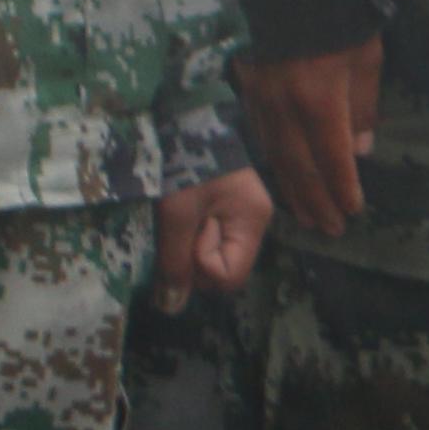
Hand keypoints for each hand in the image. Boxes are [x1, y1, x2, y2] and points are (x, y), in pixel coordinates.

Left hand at [154, 171, 269, 302]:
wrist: (187, 121)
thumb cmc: (186, 163)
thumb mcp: (175, 213)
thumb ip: (175, 261)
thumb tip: (172, 308)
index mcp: (253, 222)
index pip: (230, 276)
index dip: (201, 265)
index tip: (191, 232)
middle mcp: (255, 224)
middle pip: (223, 272)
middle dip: (194, 260)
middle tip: (181, 226)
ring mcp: (243, 219)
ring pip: (214, 259)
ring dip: (190, 249)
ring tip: (180, 218)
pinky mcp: (228, 212)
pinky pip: (211, 243)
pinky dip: (191, 239)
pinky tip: (184, 218)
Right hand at [238, 41, 377, 238]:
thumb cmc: (339, 16)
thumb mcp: (366, 57)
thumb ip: (363, 107)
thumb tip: (360, 151)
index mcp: (319, 99)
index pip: (331, 156)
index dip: (341, 187)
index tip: (352, 211)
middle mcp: (284, 107)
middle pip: (299, 166)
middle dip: (315, 200)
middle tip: (330, 229)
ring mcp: (259, 99)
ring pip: (275, 155)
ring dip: (292, 189)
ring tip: (307, 215)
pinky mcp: (245, 90)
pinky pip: (260, 137)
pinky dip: (273, 164)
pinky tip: (281, 177)